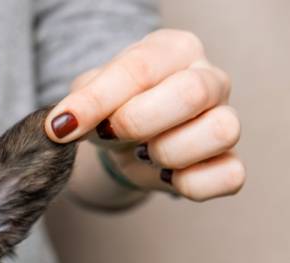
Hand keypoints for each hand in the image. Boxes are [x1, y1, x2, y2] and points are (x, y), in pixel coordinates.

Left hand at [46, 29, 244, 201]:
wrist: (123, 144)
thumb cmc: (111, 110)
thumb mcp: (86, 97)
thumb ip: (78, 103)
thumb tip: (61, 126)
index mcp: (174, 50)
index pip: (140, 68)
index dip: (98, 102)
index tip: (62, 127)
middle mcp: (210, 79)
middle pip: (191, 94)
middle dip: (137, 123)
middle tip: (112, 133)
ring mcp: (227, 119)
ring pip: (220, 132)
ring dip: (167, 153)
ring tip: (143, 152)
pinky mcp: (231, 162)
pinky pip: (229, 175)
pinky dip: (192, 183)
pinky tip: (166, 175)